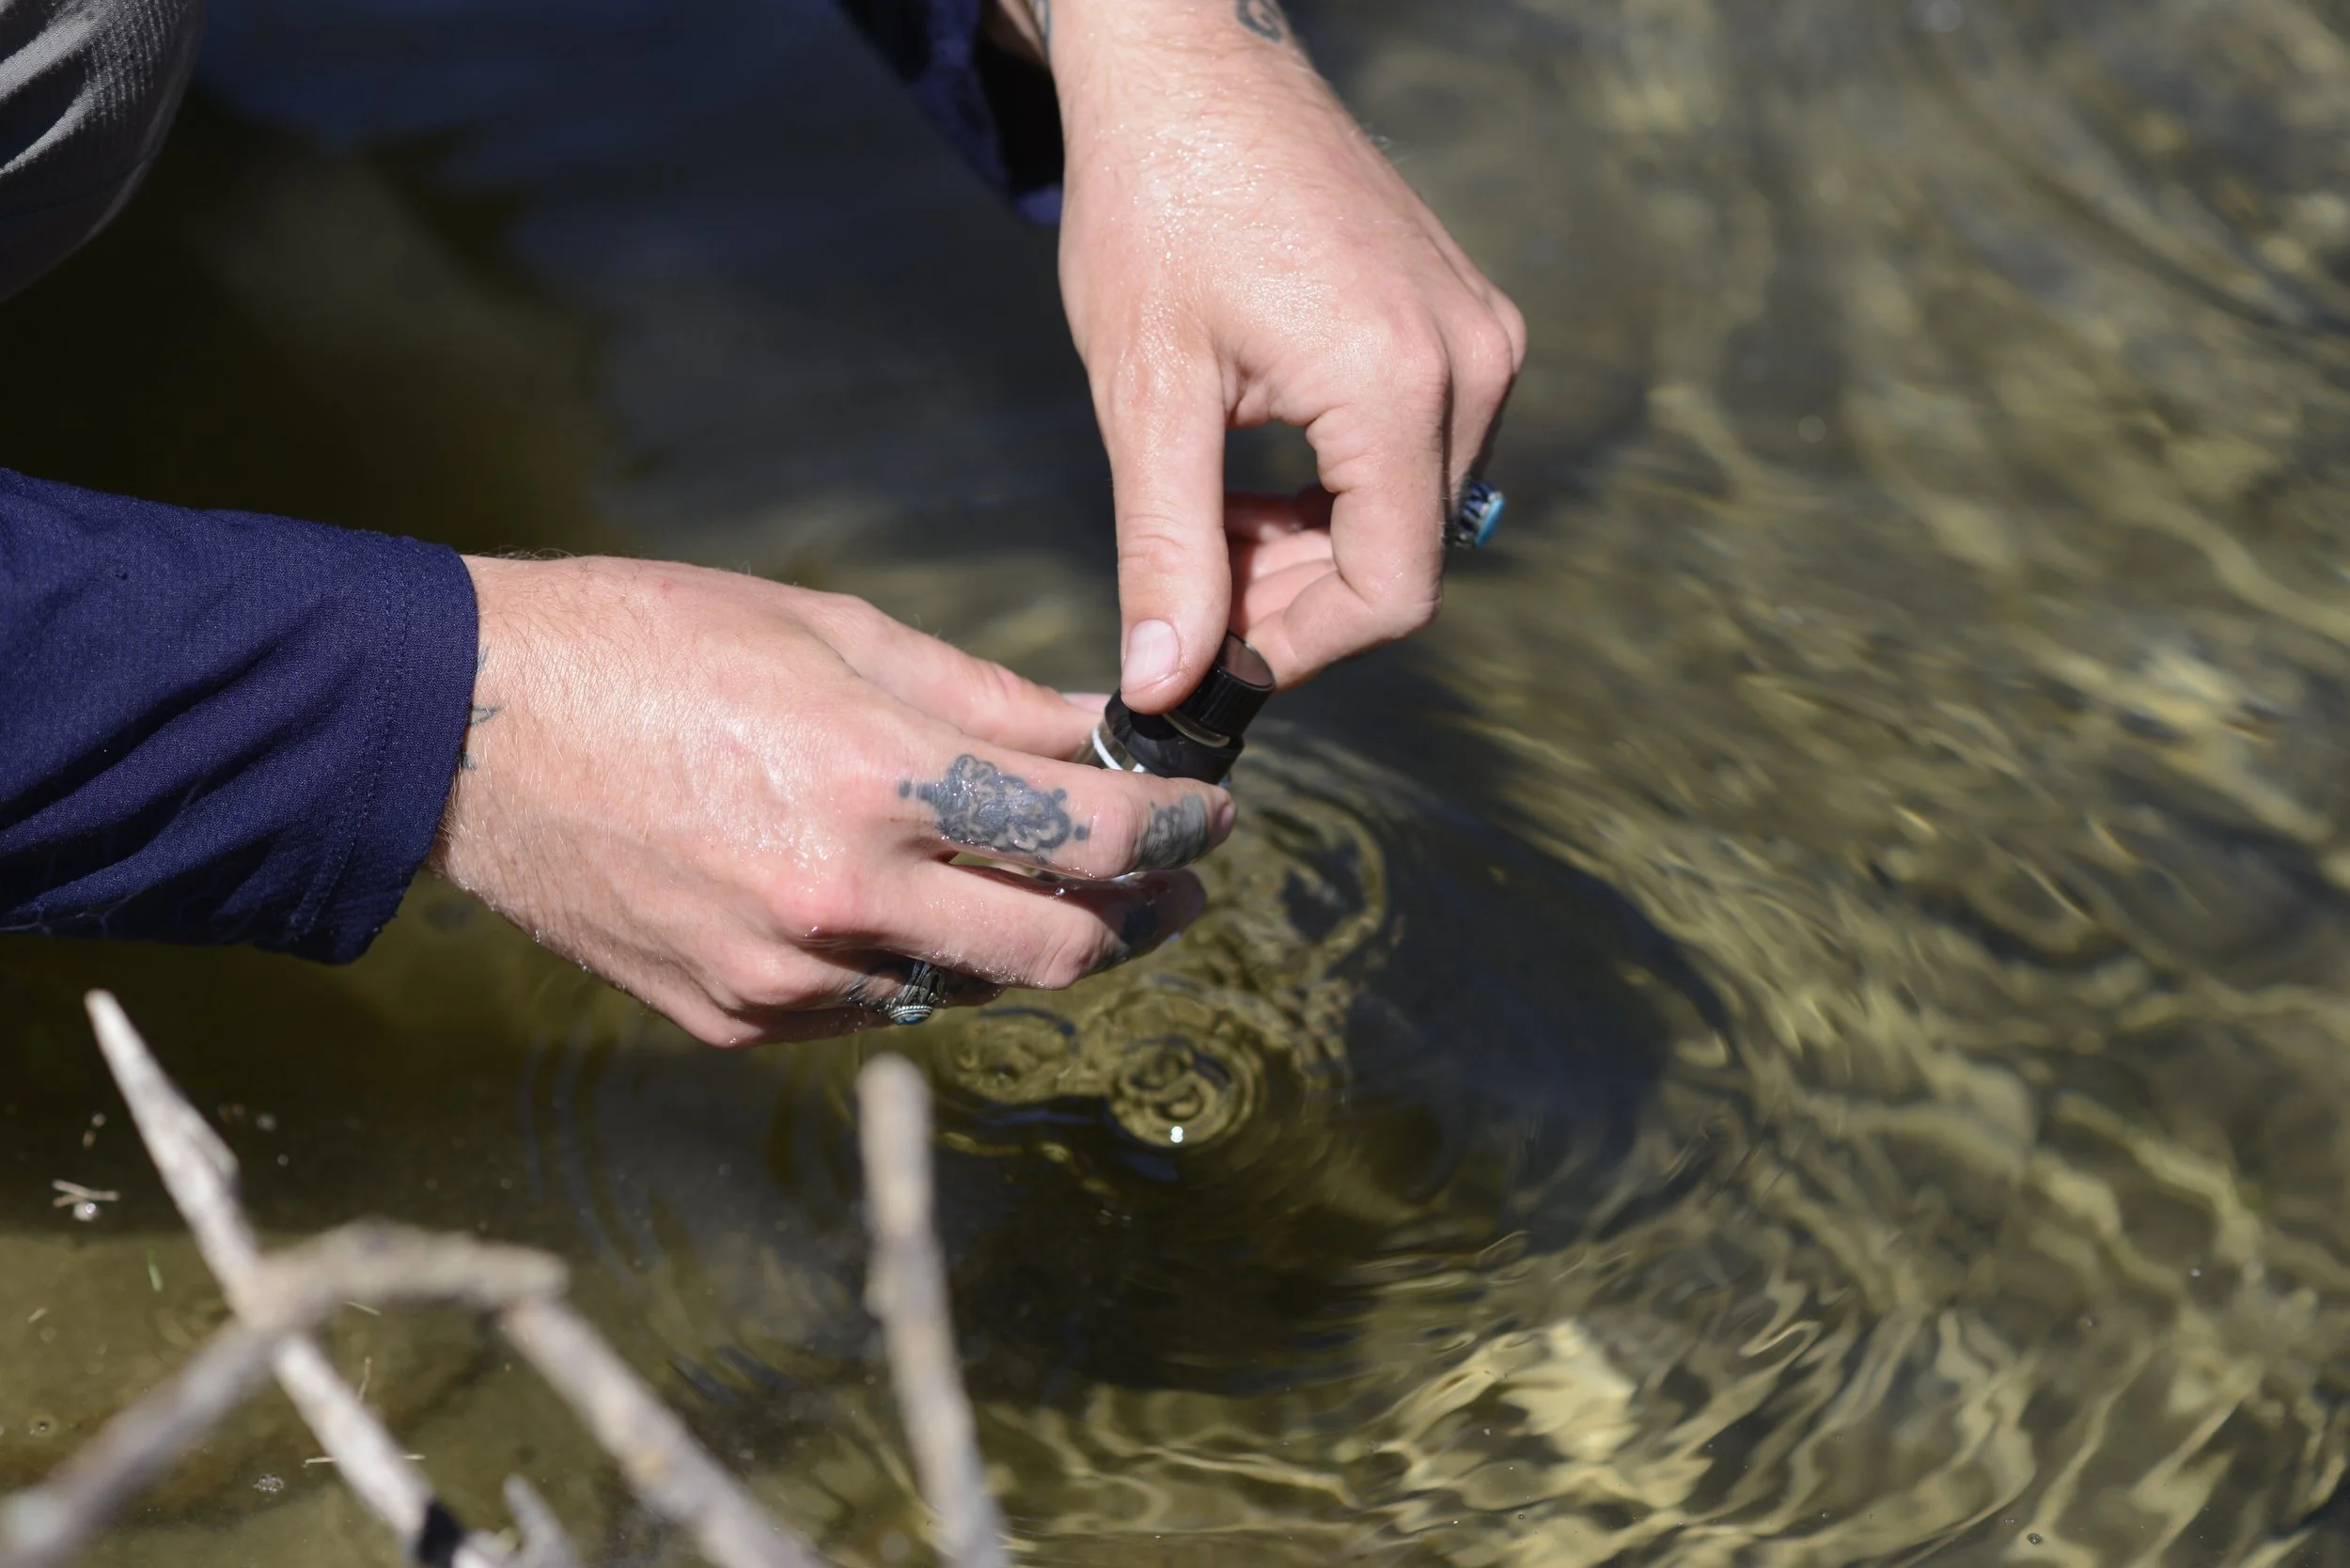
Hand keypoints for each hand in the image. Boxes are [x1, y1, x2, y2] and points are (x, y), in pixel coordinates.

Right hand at [428, 557, 1232, 1045]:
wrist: (463, 728)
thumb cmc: (647, 642)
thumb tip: (1094, 729)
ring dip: (1031, 945)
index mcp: (875, 779)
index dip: (1177, 830)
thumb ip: (983, 700)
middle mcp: (841, 898)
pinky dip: (918, 966)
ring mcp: (783, 975)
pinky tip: (915, 910)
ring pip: (969, 991)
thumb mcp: (832, 631)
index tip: (1208, 817)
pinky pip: (870, 1009)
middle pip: (1059, 950)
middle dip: (1140, 915)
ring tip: (1048, 889)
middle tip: (1168, 881)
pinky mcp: (732, 1020)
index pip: (1090, 834)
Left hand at [1038, 0, 1525, 707]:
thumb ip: (1165, 549)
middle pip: (1407, 559)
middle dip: (1296, 597)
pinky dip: (1340, 489)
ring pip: (1414, 514)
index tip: (1216, 655)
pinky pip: (1423, 454)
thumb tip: (1166, 684)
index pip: (1393, 592)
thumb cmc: (1157, 201)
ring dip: (1314, 546)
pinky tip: (1259, 463)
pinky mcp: (1464, 320)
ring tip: (1213, 506)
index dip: (1301, 648)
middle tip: (1193, 576)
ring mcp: (1479, 336)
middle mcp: (1470, 363)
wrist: (1191, 65)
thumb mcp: (1147, 391)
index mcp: (1398, 381)